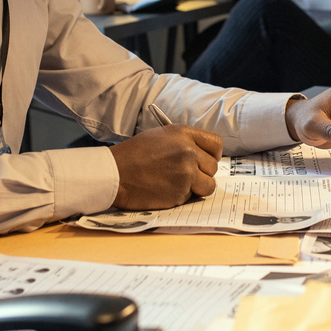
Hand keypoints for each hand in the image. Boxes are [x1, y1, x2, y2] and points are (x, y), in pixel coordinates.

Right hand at [108, 125, 222, 209]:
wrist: (114, 174)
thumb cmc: (133, 155)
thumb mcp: (160, 136)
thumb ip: (183, 142)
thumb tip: (201, 155)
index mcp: (183, 134)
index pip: (216, 143)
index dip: (213, 155)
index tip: (206, 160)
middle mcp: (188, 152)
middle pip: (213, 167)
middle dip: (202, 173)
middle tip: (185, 175)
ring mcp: (186, 173)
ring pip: (208, 185)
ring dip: (197, 187)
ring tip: (177, 184)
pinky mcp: (180, 193)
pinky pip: (192, 197)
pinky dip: (182, 197)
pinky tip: (165, 190)